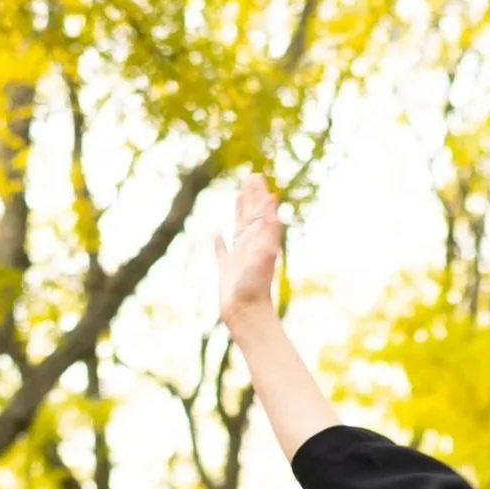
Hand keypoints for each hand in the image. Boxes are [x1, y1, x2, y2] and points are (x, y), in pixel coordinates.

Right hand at [213, 170, 283, 326]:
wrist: (247, 314)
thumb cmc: (256, 285)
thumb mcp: (264, 251)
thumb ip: (269, 226)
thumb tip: (272, 199)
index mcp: (259, 239)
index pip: (258, 210)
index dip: (257, 193)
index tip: (257, 175)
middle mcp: (250, 246)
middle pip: (250, 215)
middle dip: (250, 196)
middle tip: (251, 176)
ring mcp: (239, 258)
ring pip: (238, 229)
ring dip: (238, 212)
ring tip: (237, 197)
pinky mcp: (227, 271)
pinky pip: (222, 252)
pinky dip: (219, 243)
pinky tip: (217, 234)